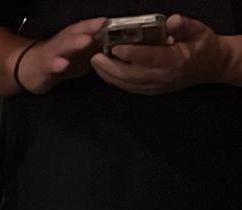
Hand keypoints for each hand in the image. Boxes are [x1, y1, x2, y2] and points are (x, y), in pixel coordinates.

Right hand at [16, 18, 106, 93]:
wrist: (29, 69)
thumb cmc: (59, 59)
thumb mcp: (79, 53)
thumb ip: (96, 48)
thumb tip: (117, 46)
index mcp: (71, 37)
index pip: (84, 27)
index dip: (95, 23)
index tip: (108, 20)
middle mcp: (62, 42)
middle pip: (75, 33)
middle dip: (88, 28)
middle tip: (100, 24)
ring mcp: (52, 54)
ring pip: (63, 46)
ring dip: (74, 43)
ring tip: (86, 40)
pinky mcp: (44, 68)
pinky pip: (50, 66)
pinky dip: (56, 65)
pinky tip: (63, 65)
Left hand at [92, 15, 238, 94]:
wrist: (212, 67)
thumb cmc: (204, 46)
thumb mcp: (199, 31)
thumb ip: (185, 26)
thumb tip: (172, 20)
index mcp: (175, 61)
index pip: (150, 58)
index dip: (131, 54)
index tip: (115, 48)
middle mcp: (163, 77)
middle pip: (131, 75)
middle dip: (110, 67)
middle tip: (95, 57)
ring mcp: (156, 87)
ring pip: (127, 84)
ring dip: (109, 75)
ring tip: (95, 63)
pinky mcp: (151, 91)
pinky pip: (129, 88)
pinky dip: (115, 80)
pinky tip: (105, 72)